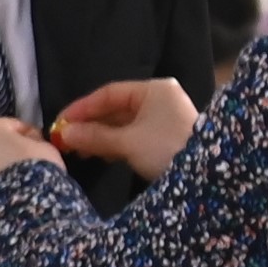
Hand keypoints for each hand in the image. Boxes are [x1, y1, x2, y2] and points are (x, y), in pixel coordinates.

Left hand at [0, 117, 61, 220]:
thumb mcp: (44, 145)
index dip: (24, 134)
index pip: (6, 126)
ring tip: (12, 190)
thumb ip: (31, 140)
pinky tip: (3, 205)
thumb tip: (29, 142)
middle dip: (1, 157)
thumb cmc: (36, 167)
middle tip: (23, 168)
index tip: (36, 144)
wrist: (24, 206)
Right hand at [46, 77, 199, 181]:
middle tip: (64, 139)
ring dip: (100, 137)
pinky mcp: (165, 139)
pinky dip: (115, 145)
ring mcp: (164, 119)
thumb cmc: (167, 149)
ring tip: (76, 151)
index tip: (60, 122)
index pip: (109, 93)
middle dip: (90, 124)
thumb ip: (95, 136)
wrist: (207, 176)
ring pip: (124, 125)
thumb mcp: (128, 143)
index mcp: (154, 90)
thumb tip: (65, 134)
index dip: (82, 108)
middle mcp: (160, 100)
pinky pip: (133, 136)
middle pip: (116, 109)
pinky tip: (97, 156)